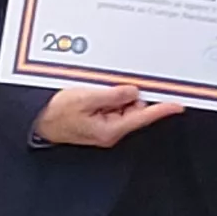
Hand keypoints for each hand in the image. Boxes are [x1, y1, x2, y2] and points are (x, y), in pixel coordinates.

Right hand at [31, 84, 182, 146]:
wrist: (38, 122)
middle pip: (134, 107)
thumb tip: (134, 91)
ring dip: (115, 93)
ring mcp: (106, 125)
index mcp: (111, 129)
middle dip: (129, 94)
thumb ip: (112, 95)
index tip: (178, 104)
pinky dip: (107, 96)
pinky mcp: (100, 119)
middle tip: (108, 85)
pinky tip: (92, 92)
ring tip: (92, 90)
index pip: (142, 117)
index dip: (161, 109)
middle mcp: (112, 130)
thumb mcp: (84, 99)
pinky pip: (112, 104)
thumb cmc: (57, 113)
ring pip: (123, 104)